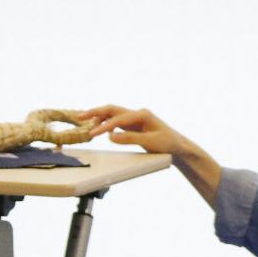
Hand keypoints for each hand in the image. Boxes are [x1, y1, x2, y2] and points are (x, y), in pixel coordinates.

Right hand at [78, 106, 194, 155]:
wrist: (178, 147)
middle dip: (95, 112)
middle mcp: (137, 113)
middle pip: (111, 109)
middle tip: (79, 116)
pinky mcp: (133, 125)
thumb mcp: (150, 142)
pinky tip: (100, 130)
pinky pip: (116, 122)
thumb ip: (130, 139)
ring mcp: (135, 119)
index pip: (117, 119)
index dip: (103, 126)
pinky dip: (105, 124)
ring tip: (86, 125)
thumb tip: (110, 136)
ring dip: (99, 118)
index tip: (92, 134)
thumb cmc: (168, 144)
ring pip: (112, 114)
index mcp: (142, 114)